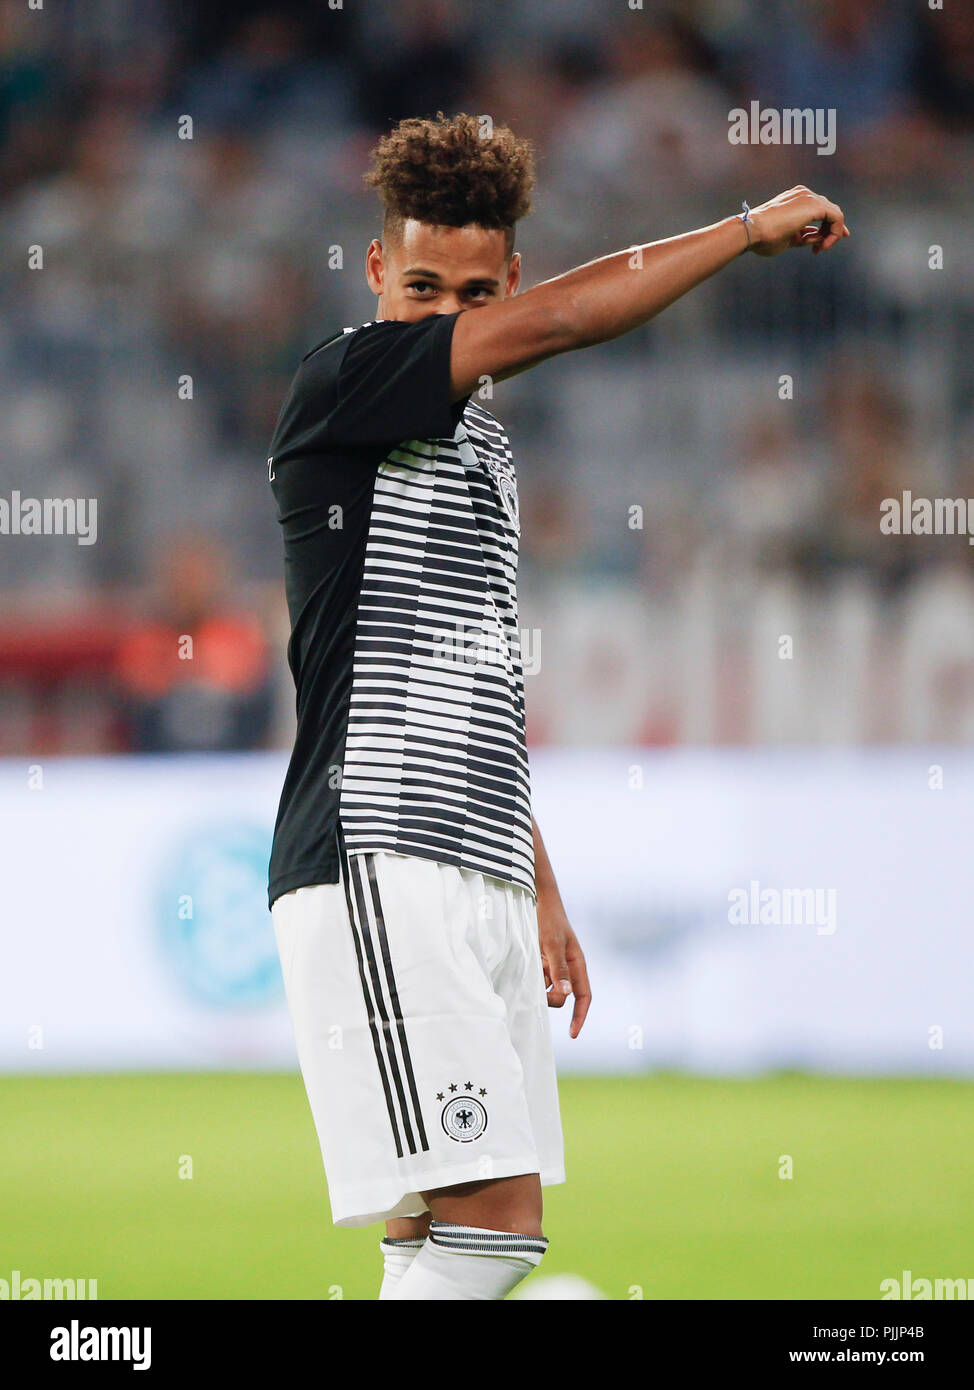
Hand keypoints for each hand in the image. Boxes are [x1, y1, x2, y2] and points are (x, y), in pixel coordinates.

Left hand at [538, 898, 591, 1038]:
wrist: (538, 901)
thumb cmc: (549, 919)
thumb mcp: (552, 944)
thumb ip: (559, 969)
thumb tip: (566, 994)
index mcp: (577, 964)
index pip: (584, 996)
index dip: (580, 1016)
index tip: (573, 1034)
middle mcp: (567, 967)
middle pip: (563, 996)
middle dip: (551, 999)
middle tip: (536, 992)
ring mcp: (554, 965)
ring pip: (549, 989)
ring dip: (539, 988)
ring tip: (529, 971)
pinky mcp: (542, 962)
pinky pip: (539, 979)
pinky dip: (532, 980)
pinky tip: (525, 969)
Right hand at [747, 185, 849, 257]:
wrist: (752, 231)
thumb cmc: (762, 237)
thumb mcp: (788, 238)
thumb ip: (803, 236)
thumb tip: (816, 238)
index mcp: (795, 199)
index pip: (818, 210)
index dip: (824, 228)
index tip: (821, 245)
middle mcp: (803, 195)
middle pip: (828, 210)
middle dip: (832, 229)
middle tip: (826, 246)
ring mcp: (809, 197)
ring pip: (834, 214)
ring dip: (832, 234)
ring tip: (821, 248)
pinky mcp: (815, 205)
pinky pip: (836, 217)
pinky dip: (835, 232)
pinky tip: (825, 244)